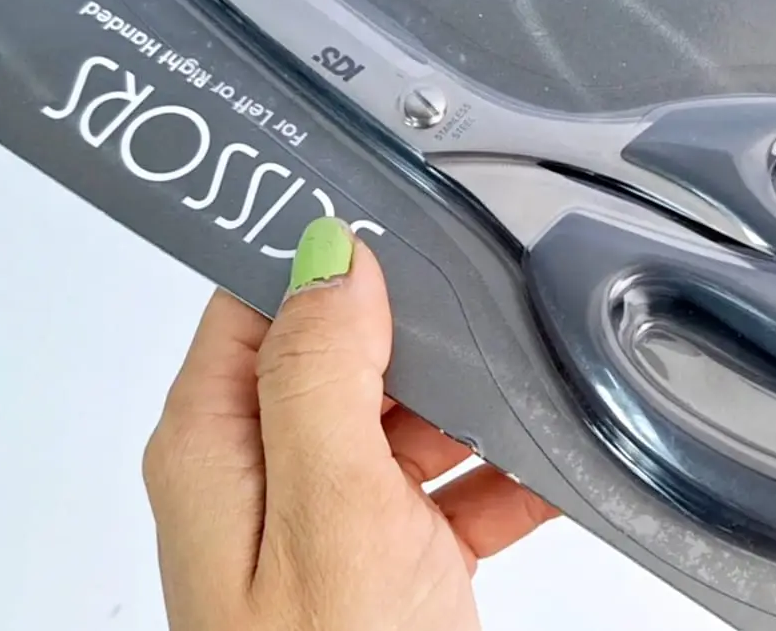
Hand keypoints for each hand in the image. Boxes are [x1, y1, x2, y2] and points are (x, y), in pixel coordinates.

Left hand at [142, 218, 559, 630]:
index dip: (325, 252)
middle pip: (344, 352)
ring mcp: (331, 521)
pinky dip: (509, 472)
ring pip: (409, 417)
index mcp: (218, 445)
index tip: (401, 212)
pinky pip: (454, 488)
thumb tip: (329, 252)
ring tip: (543, 381)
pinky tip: (556, 460)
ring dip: (478, 402)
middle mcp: (265, 475)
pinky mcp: (393, 563)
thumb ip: (321, 375)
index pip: (259, 301)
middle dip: (422, 330)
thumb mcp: (326, 509)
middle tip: (496, 306)